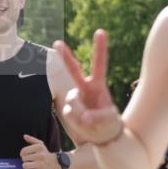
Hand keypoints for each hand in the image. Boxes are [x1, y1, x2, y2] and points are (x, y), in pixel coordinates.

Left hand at [21, 135, 59, 168]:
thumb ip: (32, 140)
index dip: (22, 153)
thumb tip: (24, 136)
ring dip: (26, 166)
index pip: (23, 151)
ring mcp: (40, 165)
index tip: (26, 155)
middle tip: (30, 160)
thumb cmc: (45, 153)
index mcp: (39, 147)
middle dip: (25, 160)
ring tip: (30, 165)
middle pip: (23, 158)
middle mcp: (40, 155)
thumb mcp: (40, 145)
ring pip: (24, 166)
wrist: (56, 164)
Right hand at [55, 30, 123, 144]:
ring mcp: (75, 98)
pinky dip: (77, 121)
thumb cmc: (109, 124)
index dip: (100, 48)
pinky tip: (84, 124)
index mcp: (98, 85)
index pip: (99, 64)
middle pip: (74, 69)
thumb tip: (85, 117)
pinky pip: (70, 113)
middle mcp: (85, 88)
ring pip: (72, 100)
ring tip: (91, 121)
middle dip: (65, 56)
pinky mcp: (69, 110)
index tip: (100, 31)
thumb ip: (99, 117)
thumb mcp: (110, 120)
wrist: (101, 136)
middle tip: (57, 43)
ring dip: (81, 112)